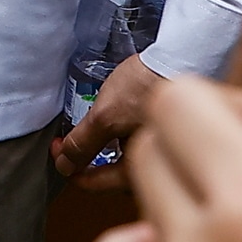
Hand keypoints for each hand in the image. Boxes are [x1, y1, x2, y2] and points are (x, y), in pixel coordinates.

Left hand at [53, 48, 161, 180]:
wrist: (182, 58)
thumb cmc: (150, 85)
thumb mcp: (106, 116)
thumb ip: (82, 145)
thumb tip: (65, 165)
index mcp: (138, 171)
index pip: (93, 183)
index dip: (69, 167)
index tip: (59, 150)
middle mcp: (154, 168)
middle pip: (112, 175)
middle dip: (89, 161)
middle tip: (71, 143)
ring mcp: (162, 152)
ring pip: (126, 159)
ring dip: (106, 149)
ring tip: (94, 130)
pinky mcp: (167, 134)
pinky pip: (138, 144)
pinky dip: (122, 136)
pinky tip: (119, 120)